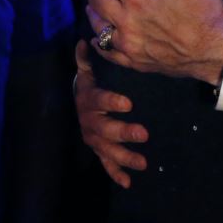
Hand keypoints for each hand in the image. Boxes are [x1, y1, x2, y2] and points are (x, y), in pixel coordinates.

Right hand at [74, 41, 147, 188]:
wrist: (78, 102)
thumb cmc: (91, 83)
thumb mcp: (89, 70)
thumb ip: (87, 58)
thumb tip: (85, 41)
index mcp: (89, 99)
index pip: (100, 100)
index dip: (112, 102)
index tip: (129, 103)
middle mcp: (89, 120)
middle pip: (105, 129)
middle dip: (124, 132)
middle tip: (144, 134)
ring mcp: (93, 138)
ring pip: (107, 150)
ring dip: (125, 157)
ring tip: (143, 163)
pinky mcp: (98, 149)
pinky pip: (105, 163)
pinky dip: (116, 173)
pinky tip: (129, 182)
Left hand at [84, 0, 222, 84]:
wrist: (213, 51)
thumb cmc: (205, 13)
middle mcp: (126, 21)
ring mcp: (128, 43)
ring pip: (97, 25)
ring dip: (91, 9)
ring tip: (91, 1)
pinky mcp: (133, 60)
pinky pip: (107, 51)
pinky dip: (98, 42)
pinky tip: (97, 37)